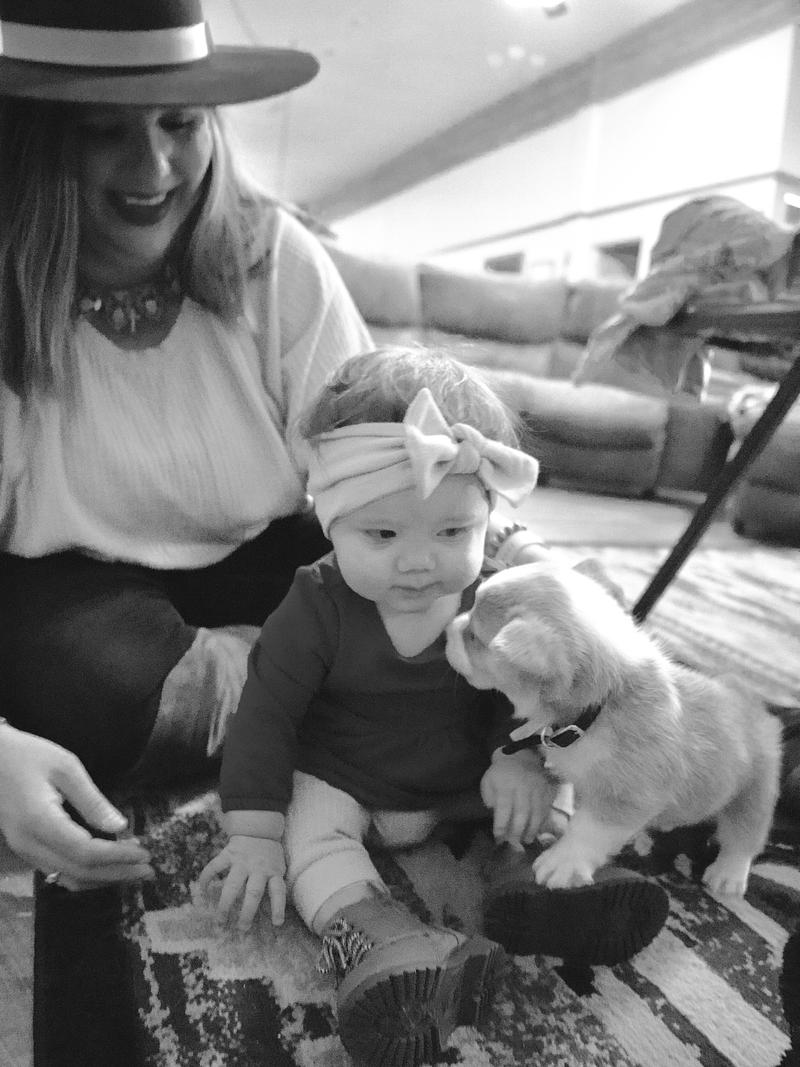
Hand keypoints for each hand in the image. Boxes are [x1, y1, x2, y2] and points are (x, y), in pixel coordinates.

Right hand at [0, 723, 153, 890]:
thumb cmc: (29, 755)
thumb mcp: (66, 767)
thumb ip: (92, 800)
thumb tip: (120, 826)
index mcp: (40, 822)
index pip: (85, 852)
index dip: (118, 857)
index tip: (145, 854)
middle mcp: (29, 844)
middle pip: (78, 872)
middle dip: (117, 874)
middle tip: (150, 870)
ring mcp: (25, 851)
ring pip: (67, 878)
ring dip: (104, 879)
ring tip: (135, 872)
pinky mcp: (26, 850)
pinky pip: (58, 871)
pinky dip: (87, 874)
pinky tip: (108, 867)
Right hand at [198, 835, 286, 929]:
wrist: (259, 828)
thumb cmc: (270, 855)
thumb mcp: (278, 868)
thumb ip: (273, 885)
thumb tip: (271, 916)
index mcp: (273, 871)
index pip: (278, 891)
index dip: (278, 907)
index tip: (277, 923)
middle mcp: (258, 868)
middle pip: (253, 893)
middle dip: (247, 912)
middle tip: (242, 928)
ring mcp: (242, 861)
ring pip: (232, 885)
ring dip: (225, 904)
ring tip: (220, 920)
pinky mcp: (229, 853)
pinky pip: (215, 867)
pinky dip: (206, 878)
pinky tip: (201, 891)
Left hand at [480, 747, 555, 849]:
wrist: (520, 756)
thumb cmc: (501, 773)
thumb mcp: (488, 782)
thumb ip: (489, 799)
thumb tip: (495, 814)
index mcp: (505, 785)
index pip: (504, 809)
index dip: (501, 826)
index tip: (499, 839)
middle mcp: (523, 788)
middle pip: (521, 814)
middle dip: (517, 832)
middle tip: (514, 844)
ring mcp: (537, 789)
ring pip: (536, 813)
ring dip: (531, 830)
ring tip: (527, 840)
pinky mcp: (548, 790)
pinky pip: (547, 809)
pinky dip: (542, 822)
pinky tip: (538, 830)